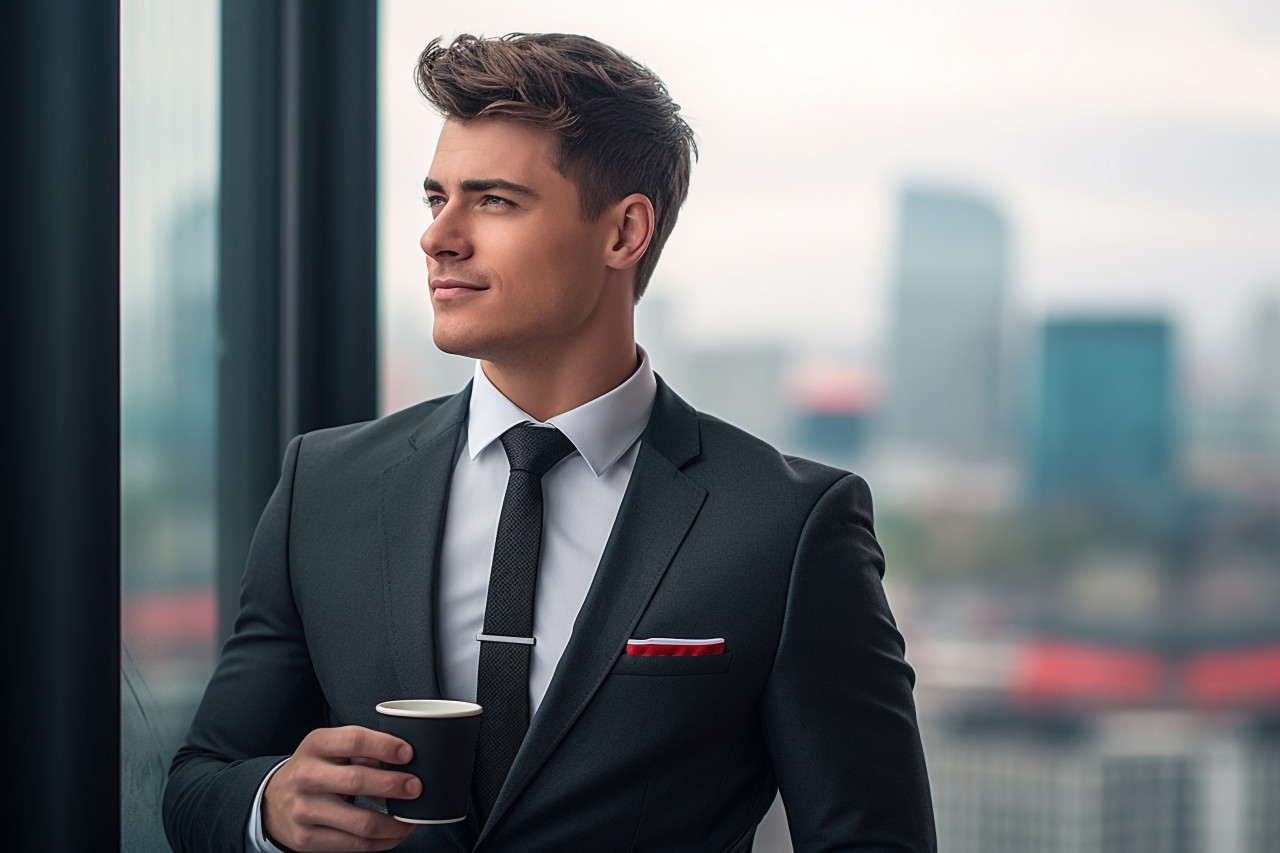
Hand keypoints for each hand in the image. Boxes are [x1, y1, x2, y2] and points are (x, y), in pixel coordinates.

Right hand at [263, 725, 420, 851]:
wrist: (273, 801)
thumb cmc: (316, 769)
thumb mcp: (331, 748)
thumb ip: (362, 750)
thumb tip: (406, 762)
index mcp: (316, 745)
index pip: (354, 740)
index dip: (385, 746)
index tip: (408, 753)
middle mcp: (306, 776)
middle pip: (358, 780)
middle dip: (394, 785)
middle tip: (416, 787)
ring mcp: (305, 810)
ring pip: (361, 821)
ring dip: (394, 823)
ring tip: (411, 818)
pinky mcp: (307, 839)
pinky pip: (354, 845)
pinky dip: (382, 841)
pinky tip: (394, 833)